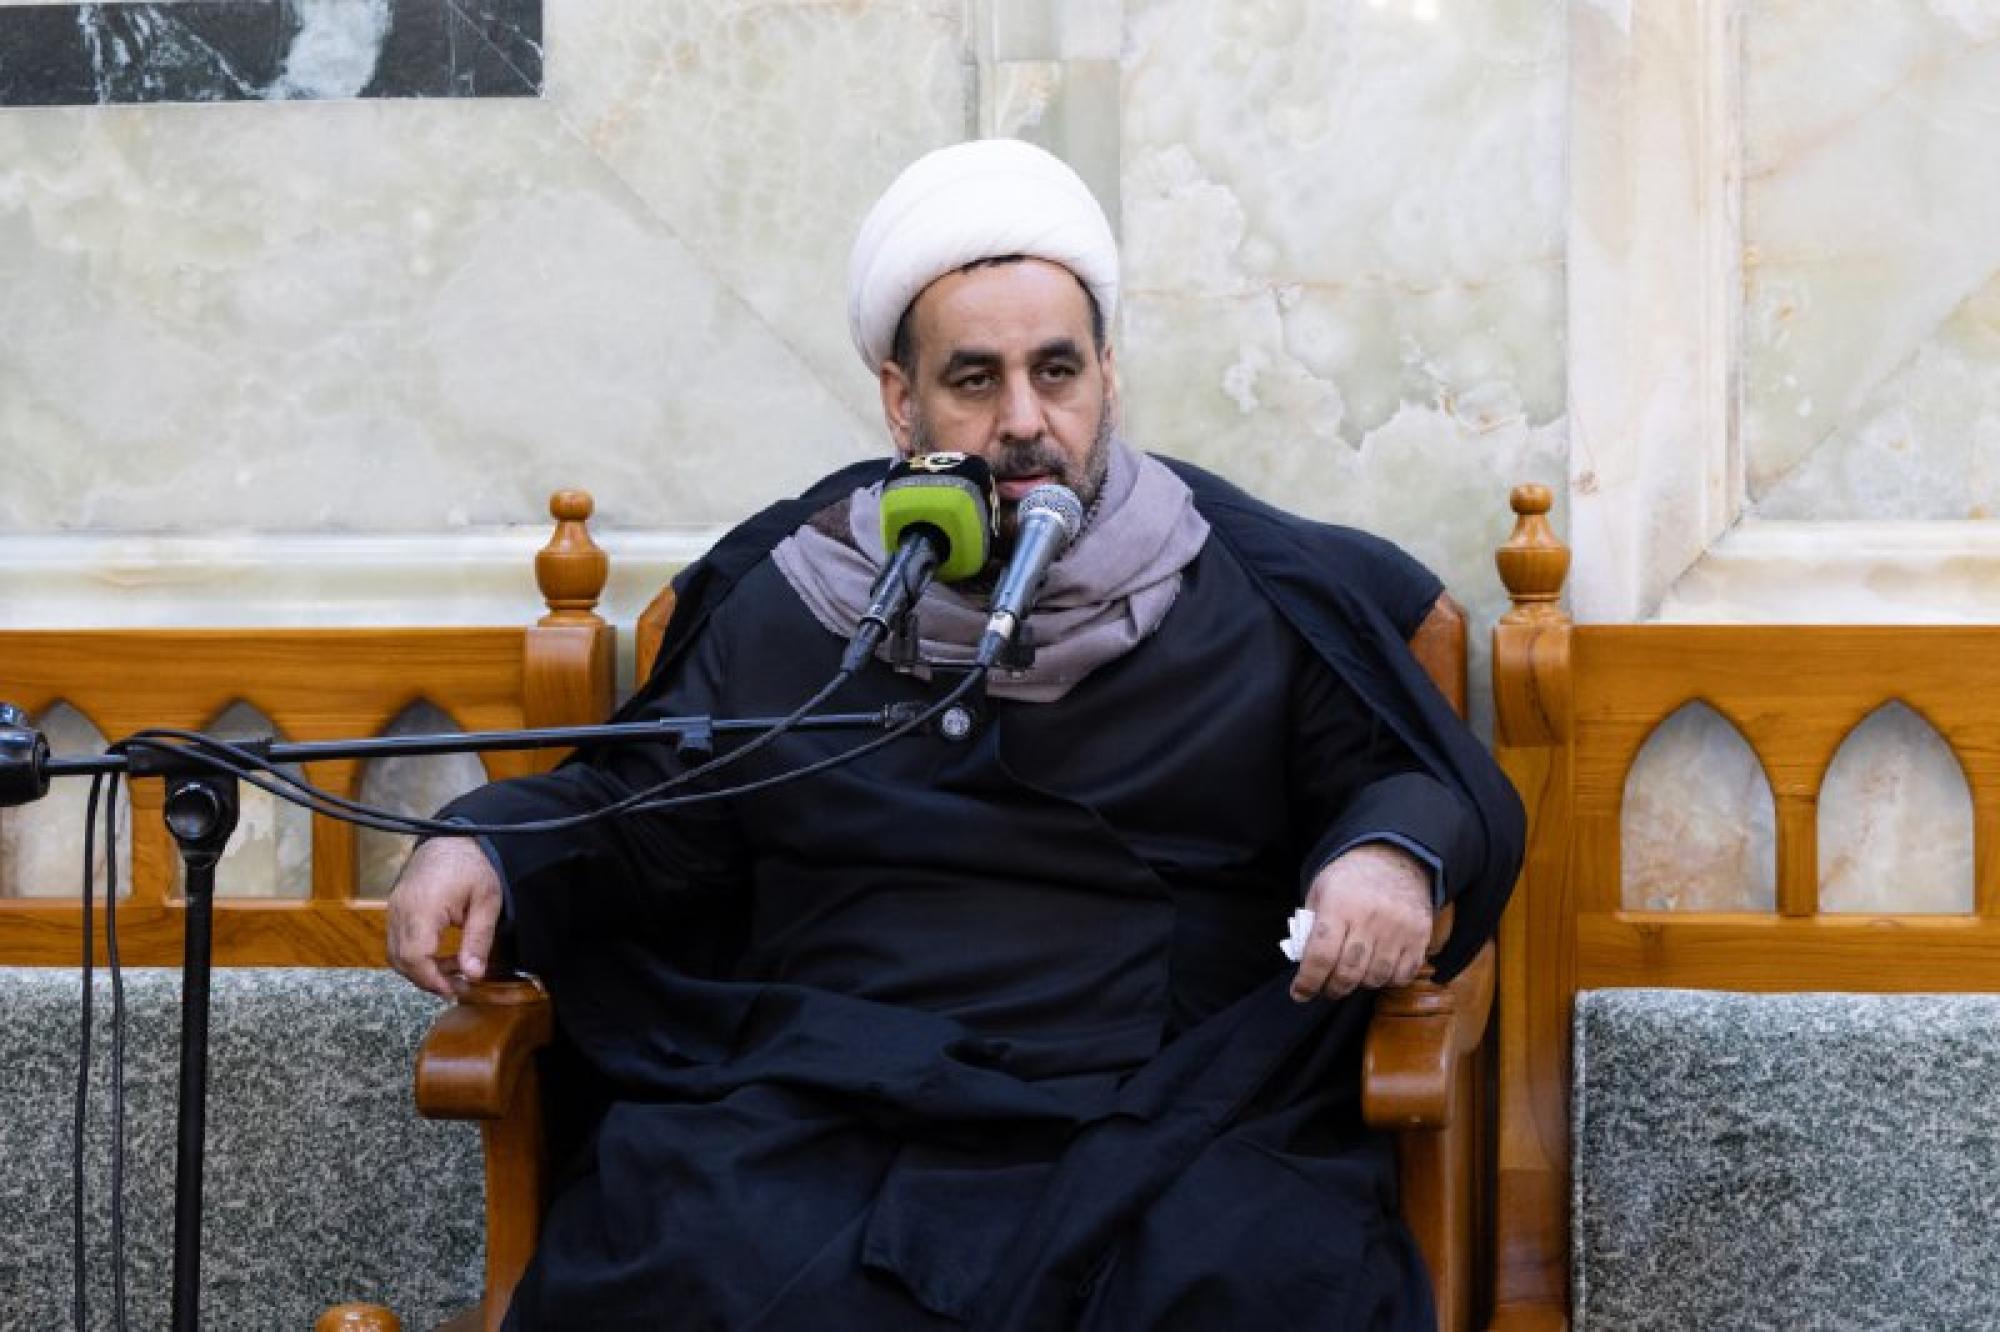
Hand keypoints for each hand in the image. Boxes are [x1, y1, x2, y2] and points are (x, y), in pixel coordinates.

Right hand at [386, 837, 502, 997]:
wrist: (453, 838)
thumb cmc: (472, 865)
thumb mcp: (486, 901)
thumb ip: (478, 939)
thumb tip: (473, 975)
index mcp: (423, 906)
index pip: (414, 955)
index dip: (431, 979)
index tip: (454, 989)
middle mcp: (401, 909)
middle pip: (401, 959)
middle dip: (428, 979)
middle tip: (458, 986)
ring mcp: (394, 909)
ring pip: (396, 953)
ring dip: (421, 969)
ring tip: (454, 970)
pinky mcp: (395, 909)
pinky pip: (398, 941)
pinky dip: (416, 955)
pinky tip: (441, 956)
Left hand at [1289, 843, 1432, 1002]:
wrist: (1396, 858)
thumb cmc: (1350, 878)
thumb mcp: (1320, 890)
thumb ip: (1310, 926)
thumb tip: (1304, 964)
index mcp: (1339, 905)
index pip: (1321, 955)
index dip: (1308, 981)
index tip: (1299, 993)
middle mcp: (1370, 918)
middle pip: (1348, 972)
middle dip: (1332, 989)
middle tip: (1325, 989)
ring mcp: (1398, 928)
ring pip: (1376, 978)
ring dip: (1359, 985)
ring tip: (1350, 977)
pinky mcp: (1420, 936)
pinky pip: (1403, 975)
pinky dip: (1386, 981)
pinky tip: (1375, 970)